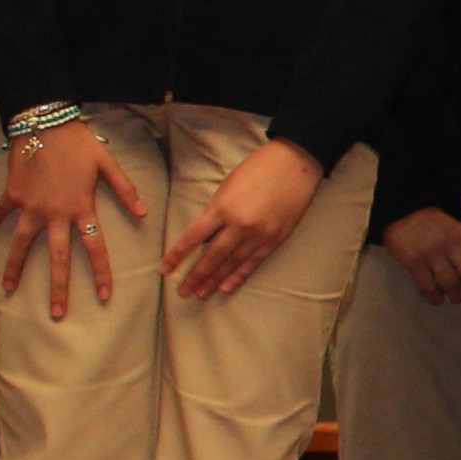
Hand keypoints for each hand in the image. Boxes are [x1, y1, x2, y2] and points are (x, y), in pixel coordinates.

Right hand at [0, 118, 144, 316]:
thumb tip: (143, 213)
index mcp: (81, 208)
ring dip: (15, 267)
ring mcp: (31, 206)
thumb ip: (124, 189)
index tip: (103, 295)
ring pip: (22, 244)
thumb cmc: (78, 142)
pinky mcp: (13, 195)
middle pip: (58, 258)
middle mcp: (55, 214)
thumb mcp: (107, 163)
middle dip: (58, 288)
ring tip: (8, 288)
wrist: (44, 123)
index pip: (94, 248)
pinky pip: (4, 212)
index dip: (100, 272)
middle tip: (57, 313)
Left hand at [167, 136, 325, 300]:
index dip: (177, 255)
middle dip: (195, 276)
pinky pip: (252, 263)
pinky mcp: (274, 239)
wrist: (295, 164)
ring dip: (214, 281)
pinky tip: (226, 288)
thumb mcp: (227, 186)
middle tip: (182, 293)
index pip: (193, 238)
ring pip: (231, 264)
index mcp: (222, 208)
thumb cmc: (257, 169)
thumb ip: (216, 212)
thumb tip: (205, 238)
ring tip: (200, 294)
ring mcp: (259, 235)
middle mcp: (239, 226)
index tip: (165, 268)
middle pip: (211, 257)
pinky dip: (238, 277)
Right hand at [386, 204, 460, 305]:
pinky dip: (433, 295)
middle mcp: (450, 246)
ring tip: (452, 297)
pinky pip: (427, 285)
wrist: (403, 213)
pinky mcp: (414, 262)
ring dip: (452, 295)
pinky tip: (436, 298)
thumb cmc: (433, 225)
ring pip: (448, 283)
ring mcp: (431, 254)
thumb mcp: (455, 229)